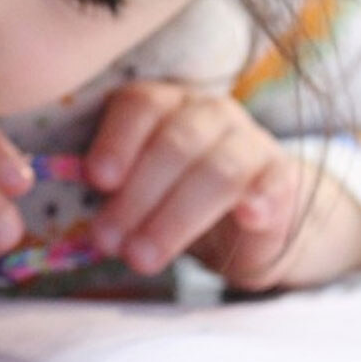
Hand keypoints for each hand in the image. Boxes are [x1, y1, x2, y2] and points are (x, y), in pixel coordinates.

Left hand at [85, 80, 360, 288]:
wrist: (246, 219)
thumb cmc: (173, 198)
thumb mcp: (136, 189)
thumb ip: (110, 191)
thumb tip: (79, 219)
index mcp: (164, 103)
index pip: (140, 105)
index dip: (117, 141)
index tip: (97, 180)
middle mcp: (207, 112)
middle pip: (174, 143)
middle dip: (136, 197)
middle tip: (107, 241)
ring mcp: (249, 141)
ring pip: (216, 170)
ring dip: (175, 218)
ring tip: (142, 258)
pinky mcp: (281, 177)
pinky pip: (272, 184)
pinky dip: (258, 200)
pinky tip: (247, 218)